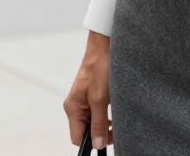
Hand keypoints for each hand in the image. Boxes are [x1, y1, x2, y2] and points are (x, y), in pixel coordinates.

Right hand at [63, 31, 111, 148]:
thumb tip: (97, 145)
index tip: (106, 142)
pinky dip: (107, 115)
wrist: (105, 46)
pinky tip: (115, 110)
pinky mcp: (92, 95)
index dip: (91, 143)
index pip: (77, 138)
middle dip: (101, 134)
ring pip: (94, 123)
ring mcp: (84, 100)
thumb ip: (98, 123)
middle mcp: (76, 105)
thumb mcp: (100, 98)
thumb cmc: (99, 67)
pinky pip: (98, 113)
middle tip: (116, 131)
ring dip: (105, 125)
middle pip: (86, 132)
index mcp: (72, 108)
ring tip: (117, 119)